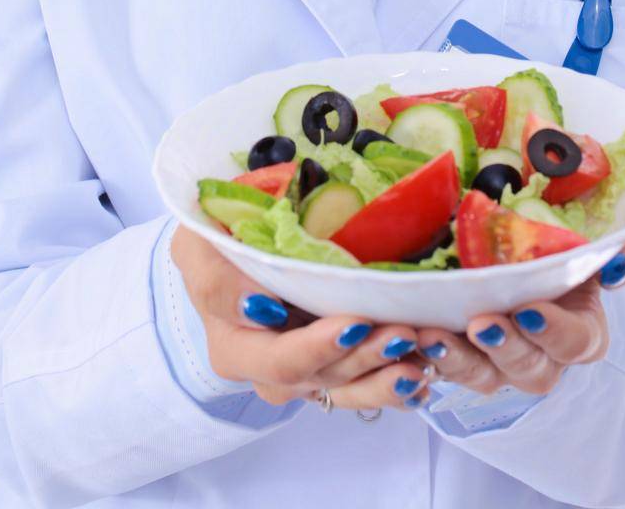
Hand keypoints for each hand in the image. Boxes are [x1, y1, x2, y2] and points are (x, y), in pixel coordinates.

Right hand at [171, 226, 435, 410]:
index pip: (274, 357)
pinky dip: (392, 383)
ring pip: (343, 388)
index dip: (314, 346)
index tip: (354, 326)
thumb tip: (260, 304)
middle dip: (362, 358)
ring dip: (385, 376)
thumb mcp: (199, 240)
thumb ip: (217, 270)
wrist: (230, 245)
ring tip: (422, 356)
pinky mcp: (329, 369)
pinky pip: (360, 388)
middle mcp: (264, 369)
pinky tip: (424, 373)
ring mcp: (300, 373)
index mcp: (231, 342)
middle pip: (317, 376)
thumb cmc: (217, 235)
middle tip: (404, 334)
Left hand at [415, 233, 624, 397]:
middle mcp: (539, 353)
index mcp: (579, 329)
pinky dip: (423, 358)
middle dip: (504, 348)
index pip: (577, 342)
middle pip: (528, 368)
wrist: (511, 241)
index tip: (529, 309)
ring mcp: (496, 360)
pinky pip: (441, 369)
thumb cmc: (561, 243)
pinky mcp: (458, 355)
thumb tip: (617, 262)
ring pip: (481, 376)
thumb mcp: (595, 240)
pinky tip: (405, 339)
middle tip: (479, 323)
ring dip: (458, 360)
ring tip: (432, 335)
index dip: (555, 331)